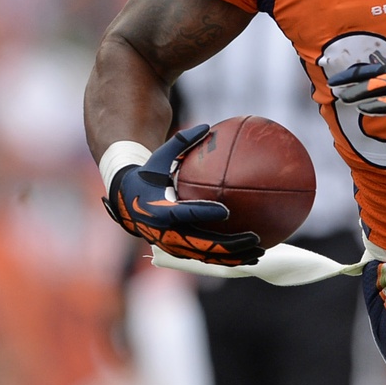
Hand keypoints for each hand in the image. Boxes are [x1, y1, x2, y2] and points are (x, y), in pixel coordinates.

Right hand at [103, 124, 264, 264]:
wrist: (126, 204)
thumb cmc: (147, 176)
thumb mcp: (158, 158)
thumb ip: (180, 142)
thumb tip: (205, 125)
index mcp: (159, 209)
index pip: (184, 213)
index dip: (204, 212)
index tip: (226, 210)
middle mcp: (167, 233)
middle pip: (202, 244)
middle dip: (229, 244)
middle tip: (254, 236)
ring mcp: (174, 245)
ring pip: (208, 256)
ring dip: (234, 256)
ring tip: (260, 252)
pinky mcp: (181, 251)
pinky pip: (207, 258)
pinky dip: (228, 258)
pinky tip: (251, 254)